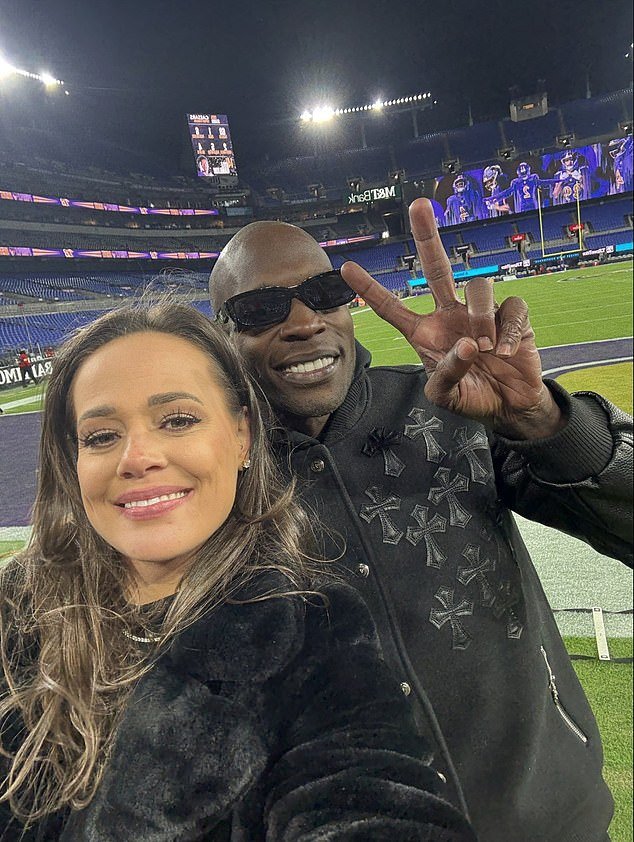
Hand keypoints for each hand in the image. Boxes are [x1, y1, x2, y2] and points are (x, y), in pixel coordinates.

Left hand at [340, 198, 564, 439]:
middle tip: (419, 205)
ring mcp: (480, 311)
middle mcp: (449, 314)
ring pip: (478, 286)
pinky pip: (510, 305)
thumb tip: (468, 345)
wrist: (508, 405)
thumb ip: (447, 374)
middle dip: (427, 236)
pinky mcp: (511, 314)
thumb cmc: (470, 396)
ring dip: (480, 317)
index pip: (392, 308)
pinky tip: (505, 351)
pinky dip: (507, 329)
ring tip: (484, 348)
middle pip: (436, 268)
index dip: (370, 289)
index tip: (346, 268)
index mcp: (425, 332)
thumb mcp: (446, 396)